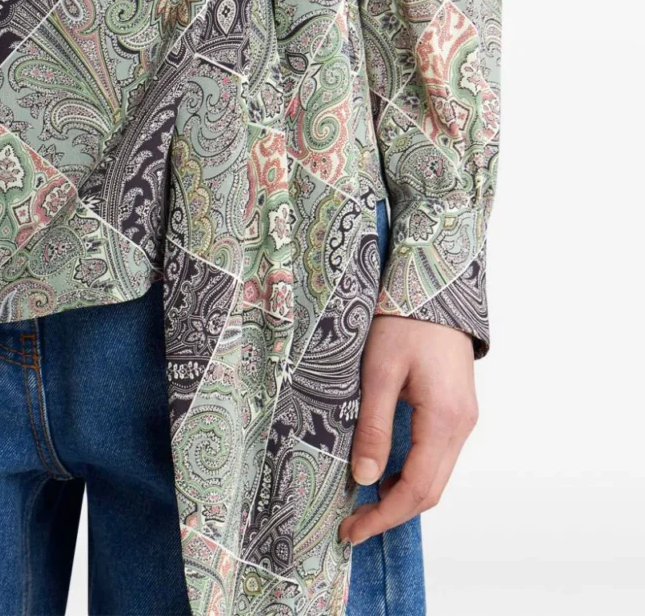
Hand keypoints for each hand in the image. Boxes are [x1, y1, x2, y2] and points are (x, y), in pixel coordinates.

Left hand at [339, 315, 477, 544]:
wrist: (435, 286)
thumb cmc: (404, 321)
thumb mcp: (379, 372)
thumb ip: (374, 426)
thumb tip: (365, 478)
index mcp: (444, 419)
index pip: (417, 489)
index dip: (384, 516)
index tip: (352, 530)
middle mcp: (461, 424)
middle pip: (431, 490)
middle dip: (392, 513)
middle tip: (352, 523)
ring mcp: (463, 417)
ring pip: (436, 475)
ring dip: (402, 495)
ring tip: (362, 501)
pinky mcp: (457, 408)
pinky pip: (437, 455)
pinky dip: (412, 473)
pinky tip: (385, 470)